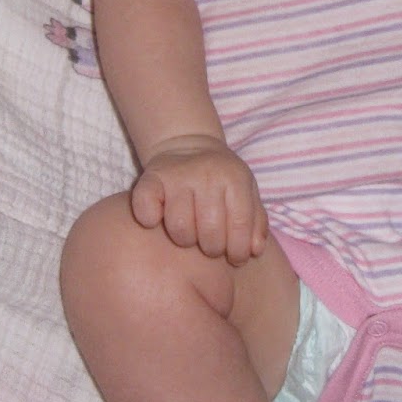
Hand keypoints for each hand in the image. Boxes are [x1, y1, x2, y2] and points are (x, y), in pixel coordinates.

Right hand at [131, 135, 268, 265]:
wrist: (187, 144)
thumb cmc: (221, 179)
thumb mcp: (246, 192)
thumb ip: (255, 221)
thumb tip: (254, 250)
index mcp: (234, 178)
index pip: (240, 225)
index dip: (238, 250)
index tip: (234, 258)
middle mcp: (206, 174)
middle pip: (210, 231)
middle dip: (212, 249)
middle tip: (210, 246)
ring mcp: (177, 175)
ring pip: (179, 228)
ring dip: (185, 240)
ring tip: (189, 234)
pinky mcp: (150, 178)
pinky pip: (146, 209)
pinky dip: (149, 220)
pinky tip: (158, 221)